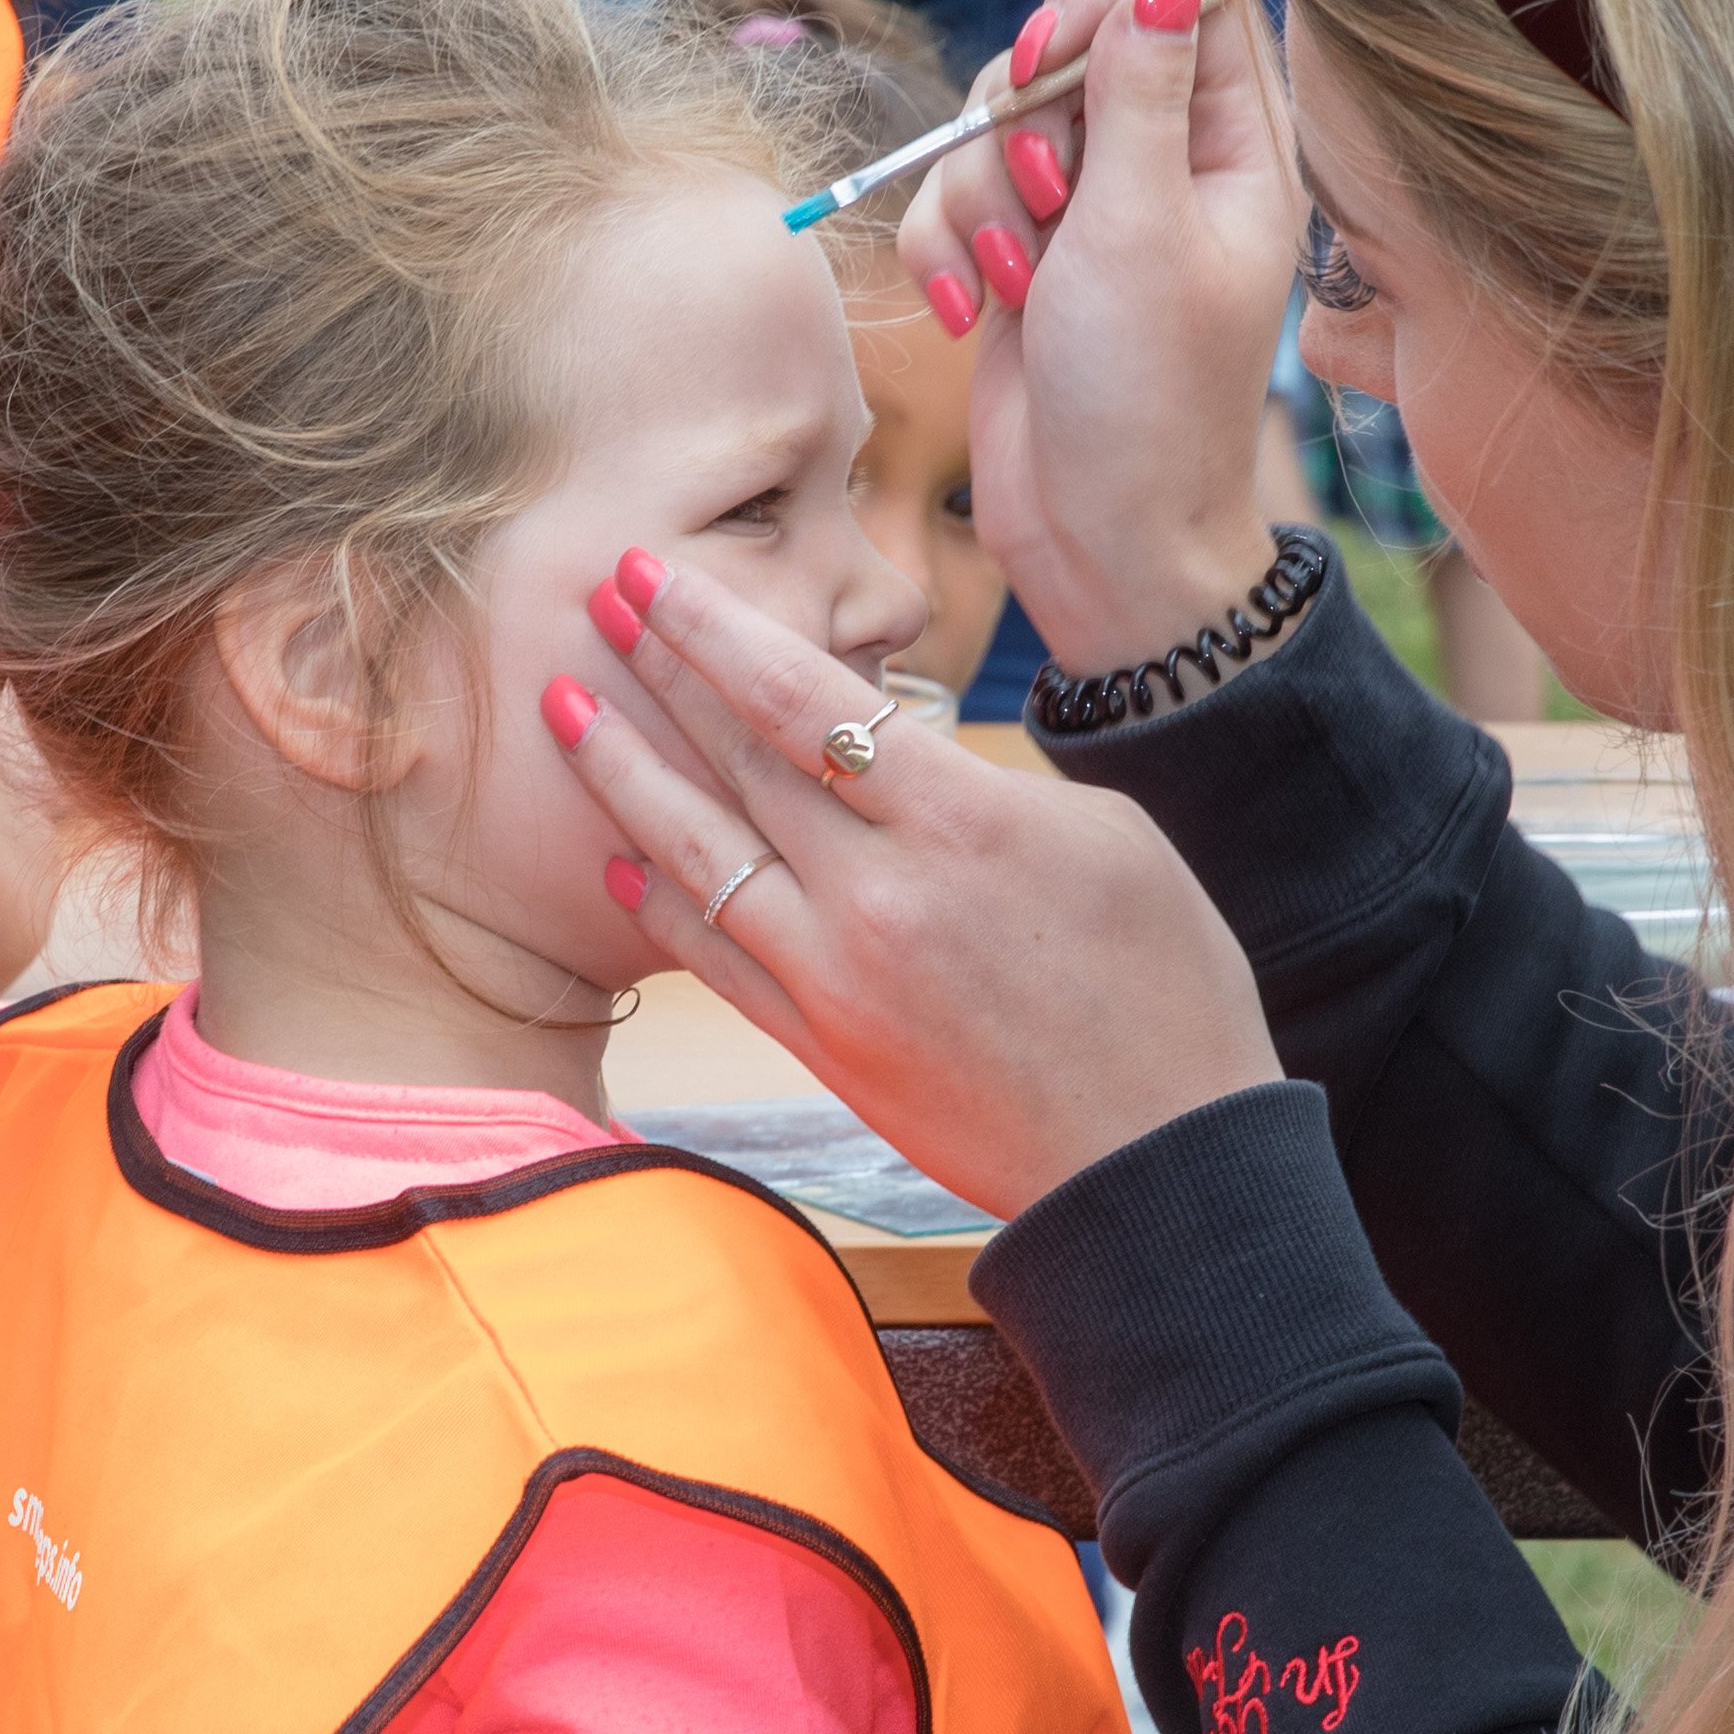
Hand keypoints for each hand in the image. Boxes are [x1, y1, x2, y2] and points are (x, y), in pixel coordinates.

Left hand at [541, 546, 1278, 1220]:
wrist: (1159, 1163)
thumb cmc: (1166, 985)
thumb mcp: (1107, 838)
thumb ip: (979, 785)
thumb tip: (895, 749)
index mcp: (962, 820)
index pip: (803, 694)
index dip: (711, 625)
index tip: (649, 570)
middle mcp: (881, 892)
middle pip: (739, 756)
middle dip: (656, 664)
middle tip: (590, 595)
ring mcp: (839, 977)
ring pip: (701, 852)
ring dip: (623, 771)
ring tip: (566, 705)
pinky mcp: (824, 1048)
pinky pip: (716, 959)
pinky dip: (661, 903)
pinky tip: (618, 861)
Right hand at [911, 0, 1313, 667]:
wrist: (1100, 540)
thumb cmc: (1147, 395)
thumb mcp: (1142, 225)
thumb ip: (1141, 88)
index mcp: (1237, 145)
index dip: (1106, 3)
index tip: (1051, 59)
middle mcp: (1165, 163)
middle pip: (1070, 48)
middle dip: (1023, 122)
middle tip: (1046, 202)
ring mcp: (1089, 210)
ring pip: (995, 124)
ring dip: (977, 198)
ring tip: (1017, 284)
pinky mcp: (1022, 256)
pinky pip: (952, 197)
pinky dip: (946, 249)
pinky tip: (974, 316)